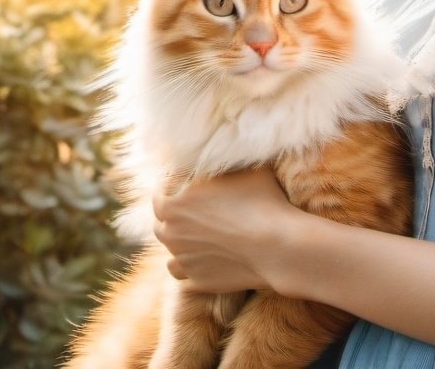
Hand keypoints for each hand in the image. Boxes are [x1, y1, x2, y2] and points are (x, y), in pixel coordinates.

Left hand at [152, 167, 297, 292]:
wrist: (276, 246)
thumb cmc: (261, 200)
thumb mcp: (243, 168)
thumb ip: (223, 163)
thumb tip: (222, 152)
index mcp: (174, 204)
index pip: (159, 193)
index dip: (170, 186)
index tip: (182, 182)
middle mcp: (171, 234)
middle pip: (161, 223)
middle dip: (172, 214)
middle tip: (190, 208)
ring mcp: (183, 261)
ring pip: (170, 251)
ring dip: (178, 242)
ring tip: (196, 235)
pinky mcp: (197, 282)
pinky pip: (183, 273)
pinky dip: (188, 265)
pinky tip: (202, 257)